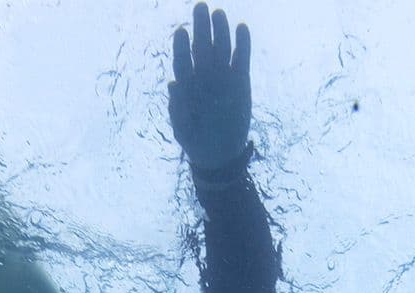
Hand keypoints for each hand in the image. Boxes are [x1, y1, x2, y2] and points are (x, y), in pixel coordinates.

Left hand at [169, 3, 251, 171]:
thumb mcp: (183, 129)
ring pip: (220, 48)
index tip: (181, 31)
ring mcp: (222, 77)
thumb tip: (173, 85)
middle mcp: (204, 77)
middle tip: (201, 7)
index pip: (182, 60)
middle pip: (201, 47)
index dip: (181, 46)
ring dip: (220, 31)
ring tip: (219, 14)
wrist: (220, 155)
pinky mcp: (240, 81)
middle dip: (201, 27)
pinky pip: (240, 58)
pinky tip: (241, 28)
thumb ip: (178, 109)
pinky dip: (242, 43)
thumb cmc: (196, 141)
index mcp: (187, 85)